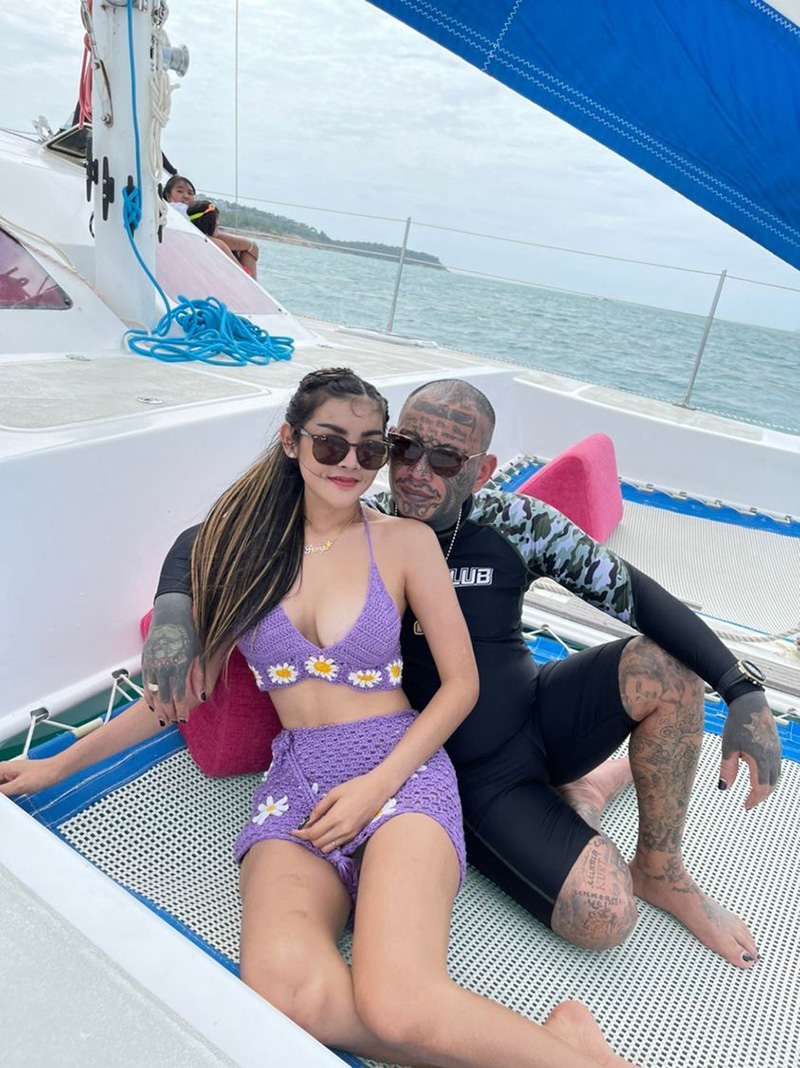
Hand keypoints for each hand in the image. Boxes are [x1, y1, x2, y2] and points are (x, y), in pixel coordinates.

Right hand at [0, 756, 64, 797]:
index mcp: (2, 768)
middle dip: (1, 796)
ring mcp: (10, 776)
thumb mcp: (18, 786)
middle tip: (7, 801)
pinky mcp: (16, 781)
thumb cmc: (43, 774)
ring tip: (9, 802)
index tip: (3, 802)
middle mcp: (4, 770)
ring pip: (0, 789)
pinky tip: (9, 803)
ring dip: (3, 796)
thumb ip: (1, 792)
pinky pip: (5, 790)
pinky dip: (6, 797)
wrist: (58, 771)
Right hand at [142, 593, 204, 726]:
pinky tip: (152, 705)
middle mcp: (163, 667)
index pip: (179, 695)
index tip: (184, 720)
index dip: (181, 710)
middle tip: (173, 723)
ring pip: (152, 693)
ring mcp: (152, 665)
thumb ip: (199, 677)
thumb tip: (201, 697)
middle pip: (164, 698)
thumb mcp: (199, 655)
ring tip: (162, 719)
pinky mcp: (145, 662)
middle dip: (168, 713)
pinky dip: (148, 696)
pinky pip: (145, 684)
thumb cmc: (189, 635)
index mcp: (179, 666)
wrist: (170, 616)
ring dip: (157, 708)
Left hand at [291, 772, 391, 852]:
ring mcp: (350, 834)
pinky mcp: (356, 834)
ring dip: (319, 842)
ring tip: (315, 831)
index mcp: (336, 817)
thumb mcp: (335, 792)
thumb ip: (320, 807)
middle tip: (303, 829)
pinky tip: (327, 832)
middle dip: (308, 838)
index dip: (301, 834)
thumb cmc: (356, 787)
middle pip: (318, 844)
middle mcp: (343, 829)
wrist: (378, 789)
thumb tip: (309, 820)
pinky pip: (338, 845)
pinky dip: (329, 842)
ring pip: (328, 848)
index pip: (313, 834)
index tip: (293, 831)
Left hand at [719, 691, 780, 809]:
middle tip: (749, 802)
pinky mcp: (776, 747)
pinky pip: (776, 767)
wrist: (749, 703)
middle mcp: (773, 757)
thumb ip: (727, 769)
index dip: (754, 799)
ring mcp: (776, 752)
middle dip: (760, 796)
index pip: (761, 787)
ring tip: (753, 792)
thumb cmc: (737, 723)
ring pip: (776, 776)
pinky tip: (759, 776)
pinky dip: (769, 776)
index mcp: (761, 759)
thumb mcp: (728, 747)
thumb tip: (724, 788)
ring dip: (766, 787)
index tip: (746, 807)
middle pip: (771, 785)